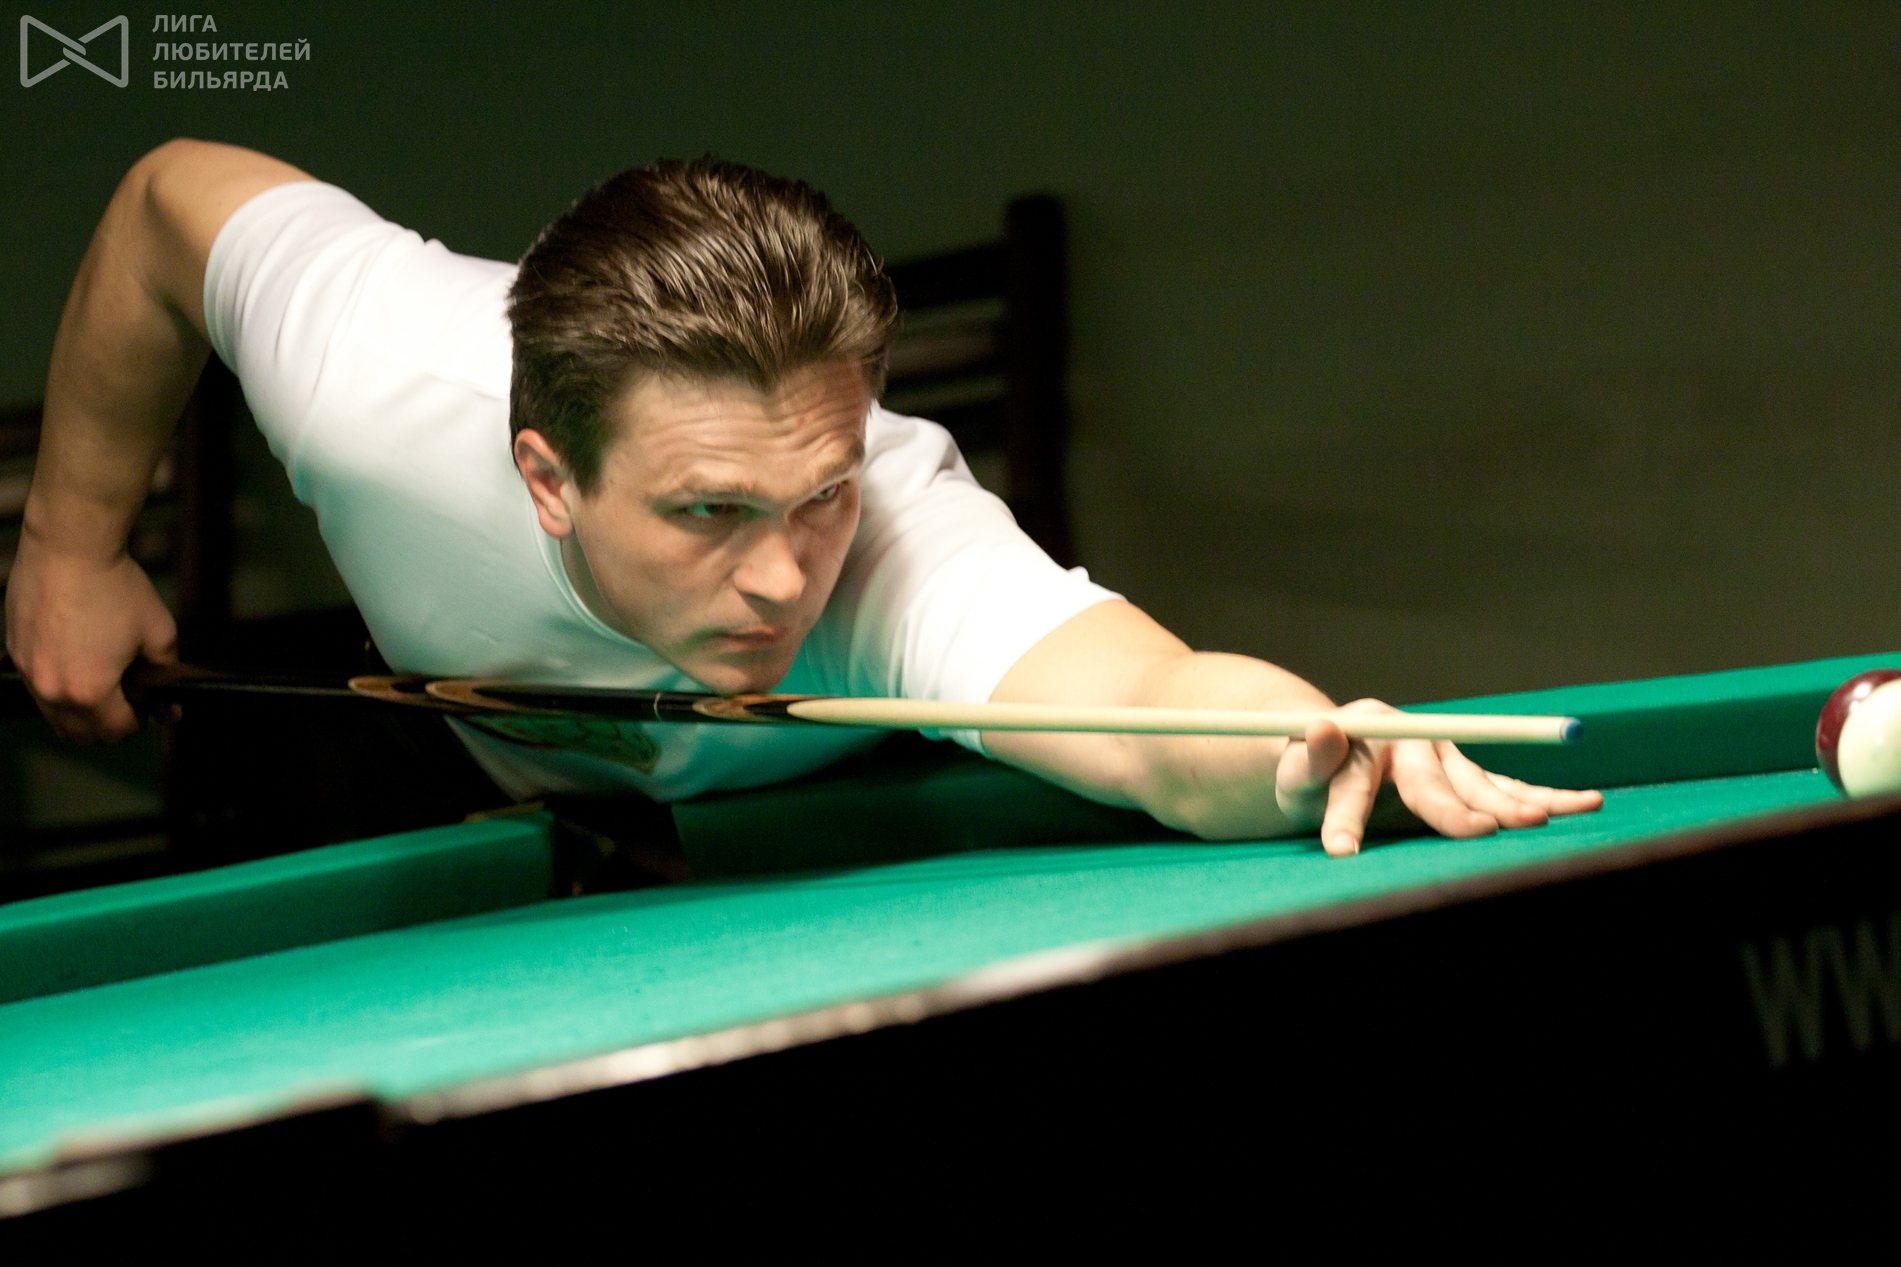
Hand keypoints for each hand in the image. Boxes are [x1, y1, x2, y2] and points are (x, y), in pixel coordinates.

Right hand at [5, 530, 176, 741]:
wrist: (70, 549)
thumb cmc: (115, 587)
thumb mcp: (158, 633)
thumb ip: (166, 675)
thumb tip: (172, 707)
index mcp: (90, 692)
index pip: (116, 731)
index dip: (138, 719)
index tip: (146, 703)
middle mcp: (51, 689)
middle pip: (79, 734)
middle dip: (107, 725)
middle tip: (126, 699)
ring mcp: (27, 671)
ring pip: (53, 715)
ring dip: (78, 711)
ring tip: (101, 680)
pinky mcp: (13, 651)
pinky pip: (35, 686)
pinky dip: (55, 685)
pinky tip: (75, 659)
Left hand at [1275, 698, 1603, 856]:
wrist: (1335, 756)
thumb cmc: (1309, 772)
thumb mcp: (1296, 771)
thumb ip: (1311, 759)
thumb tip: (1323, 727)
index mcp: (1369, 734)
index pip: (1358, 781)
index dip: (1349, 816)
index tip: (1341, 850)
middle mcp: (1416, 740)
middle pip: (1435, 782)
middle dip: (1456, 810)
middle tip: (1478, 832)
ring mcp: (1448, 756)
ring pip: (1482, 785)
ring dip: (1514, 803)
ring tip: (1540, 820)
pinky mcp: (1469, 775)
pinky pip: (1508, 788)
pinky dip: (1546, 796)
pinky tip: (1586, 803)